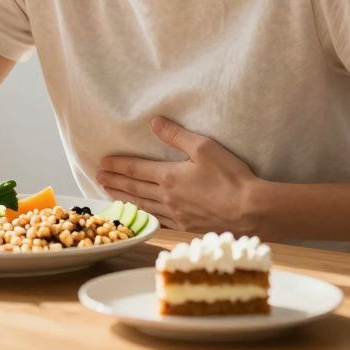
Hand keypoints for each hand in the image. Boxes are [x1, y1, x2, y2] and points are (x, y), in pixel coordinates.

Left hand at [97, 116, 263, 233]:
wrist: (251, 210)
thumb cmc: (230, 177)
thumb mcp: (204, 148)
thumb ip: (177, 135)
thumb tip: (155, 122)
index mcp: (169, 177)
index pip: (136, 169)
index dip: (118, 165)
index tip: (103, 163)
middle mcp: (167, 197)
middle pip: (134, 188)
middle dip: (115, 182)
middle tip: (98, 179)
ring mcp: (176, 215)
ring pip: (143, 206)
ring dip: (125, 199)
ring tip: (111, 194)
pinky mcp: (186, 227)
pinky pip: (157, 221)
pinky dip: (143, 216)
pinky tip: (140, 215)